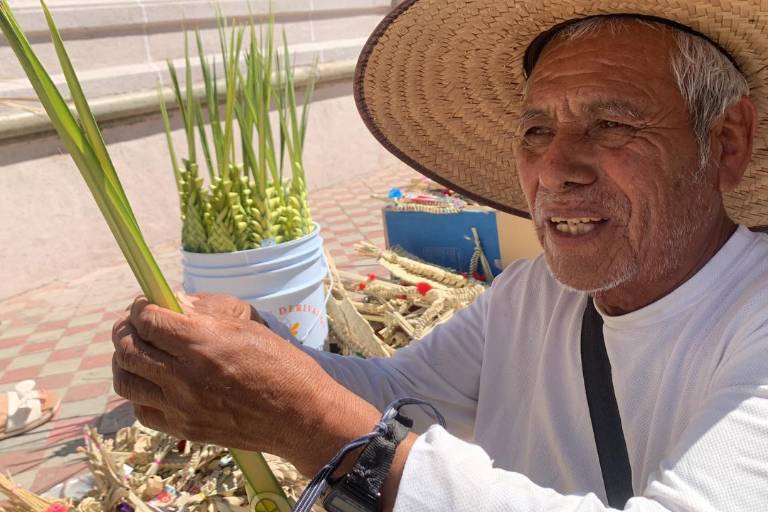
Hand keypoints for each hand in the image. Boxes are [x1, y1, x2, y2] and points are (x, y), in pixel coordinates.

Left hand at [112, 296, 379, 474]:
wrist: (300, 416)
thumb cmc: (282, 365)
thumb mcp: (248, 327)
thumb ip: (205, 314)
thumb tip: (174, 304)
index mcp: (203, 341)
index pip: (146, 320)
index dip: (140, 308)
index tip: (145, 304)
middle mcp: (184, 374)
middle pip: (127, 348)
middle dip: (125, 330)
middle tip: (135, 325)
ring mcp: (181, 405)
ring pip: (125, 380)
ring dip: (125, 362)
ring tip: (138, 353)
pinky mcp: (184, 428)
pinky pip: (141, 410)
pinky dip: (139, 393)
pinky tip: (154, 383)